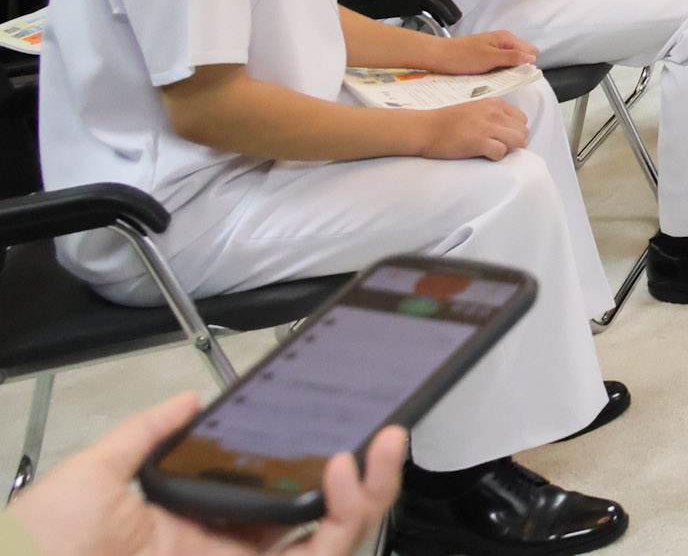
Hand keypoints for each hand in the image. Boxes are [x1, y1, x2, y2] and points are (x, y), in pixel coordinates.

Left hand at [5, 392, 404, 555]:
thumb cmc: (46, 544)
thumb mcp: (96, 473)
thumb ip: (146, 433)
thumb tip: (183, 400)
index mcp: (203, 525)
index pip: (284, 495)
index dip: (324, 464)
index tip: (346, 425)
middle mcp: (233, 551)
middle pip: (326, 520)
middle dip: (370, 478)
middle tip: (388, 432)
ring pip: (336, 542)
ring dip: (370, 494)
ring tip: (377, 446)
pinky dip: (341, 519)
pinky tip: (340, 476)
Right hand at [416, 96, 529, 160]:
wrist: (424, 128)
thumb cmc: (447, 122)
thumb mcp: (476, 110)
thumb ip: (494, 116)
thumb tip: (512, 134)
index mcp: (495, 104)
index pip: (522, 120)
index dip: (514, 132)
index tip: (502, 138)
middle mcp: (493, 112)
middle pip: (523, 132)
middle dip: (514, 142)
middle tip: (497, 147)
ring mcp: (486, 126)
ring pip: (517, 141)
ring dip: (507, 149)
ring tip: (491, 151)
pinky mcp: (478, 141)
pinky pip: (501, 152)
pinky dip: (496, 157)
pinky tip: (483, 155)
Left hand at [421, 31, 537, 75]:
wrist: (439, 56)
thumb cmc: (463, 56)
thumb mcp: (491, 58)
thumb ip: (513, 57)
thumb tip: (532, 58)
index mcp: (506, 38)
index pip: (529, 51)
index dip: (528, 65)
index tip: (521, 78)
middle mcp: (502, 42)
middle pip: (521, 56)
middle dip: (519, 68)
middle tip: (509, 80)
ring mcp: (494, 49)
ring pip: (510, 62)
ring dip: (508, 71)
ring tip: (500, 80)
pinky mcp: (486, 56)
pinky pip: (499, 65)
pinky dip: (498, 72)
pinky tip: (492, 79)